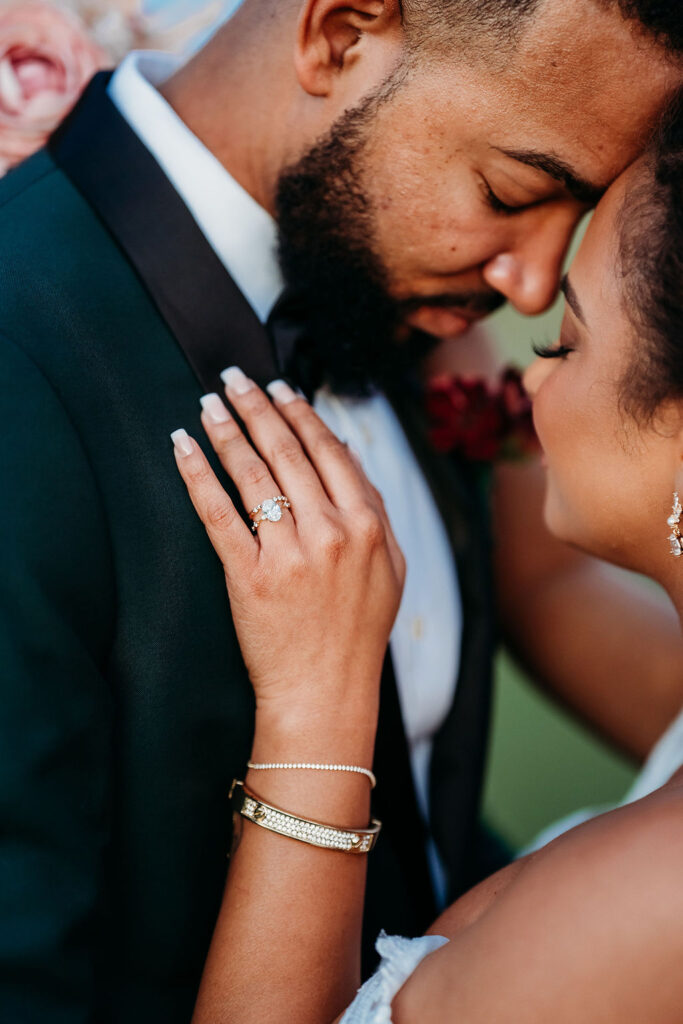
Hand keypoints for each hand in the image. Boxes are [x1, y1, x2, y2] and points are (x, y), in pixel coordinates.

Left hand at [171, 371, 404, 731]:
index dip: (300, 412)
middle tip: (234, 378)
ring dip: (227, 430)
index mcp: (366, 524)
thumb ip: (374, 508)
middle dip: (257, 407)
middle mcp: (330, 532)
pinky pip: (218, 514)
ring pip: (252, 474)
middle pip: (287, 451)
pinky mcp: (249, 576)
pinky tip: (183, 446)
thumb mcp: (390, 567)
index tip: (279, 387)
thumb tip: (344, 452)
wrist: (325, 690)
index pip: (328, 450)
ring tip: (209, 403)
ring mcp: (288, 553)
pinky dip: (197, 476)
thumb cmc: (357, 631)